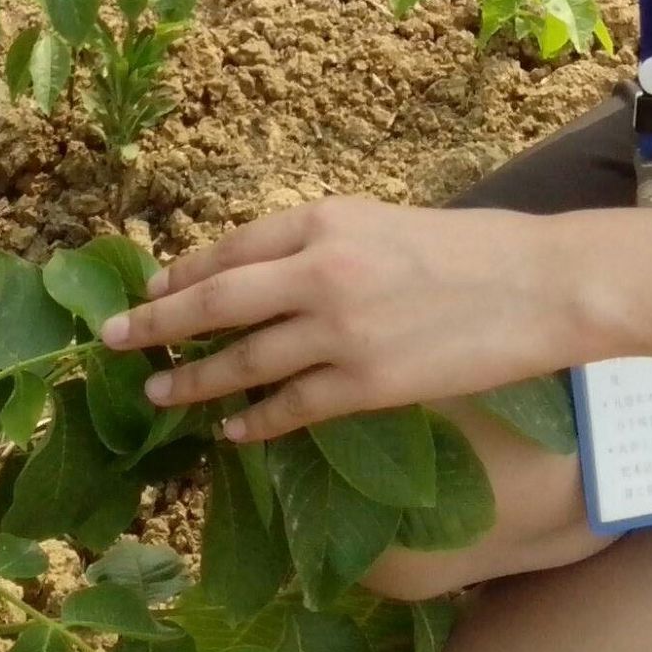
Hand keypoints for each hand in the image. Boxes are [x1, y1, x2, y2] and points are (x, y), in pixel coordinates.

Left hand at [96, 195, 584, 442]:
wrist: (539, 285)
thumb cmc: (469, 249)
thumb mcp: (381, 223)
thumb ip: (321, 246)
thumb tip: (263, 278)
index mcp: (323, 220)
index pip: (230, 248)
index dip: (183, 274)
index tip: (150, 292)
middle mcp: (319, 270)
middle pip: (214, 302)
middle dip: (156, 324)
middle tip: (112, 341)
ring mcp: (339, 332)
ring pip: (243, 361)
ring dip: (194, 380)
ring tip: (158, 393)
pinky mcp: (365, 385)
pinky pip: (290, 408)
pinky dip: (254, 421)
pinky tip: (231, 431)